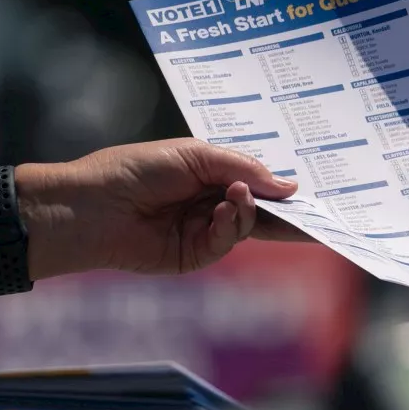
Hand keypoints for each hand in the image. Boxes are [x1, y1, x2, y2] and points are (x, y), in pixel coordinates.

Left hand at [22, 138, 304, 277]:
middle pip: (262, 208)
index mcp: (211, 173)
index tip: (314, 184)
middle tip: (317, 211)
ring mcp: (205, 230)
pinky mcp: (195, 255)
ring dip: (248, 209)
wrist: (91, 205)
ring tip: (236, 195)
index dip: (282, 183)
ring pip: (248, 224)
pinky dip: (231, 226)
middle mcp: (211, 202)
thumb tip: (289, 186)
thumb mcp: (195, 155)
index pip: (256, 180)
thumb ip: (242, 168)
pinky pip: (227, 242)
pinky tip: (222, 211)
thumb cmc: (134, 170)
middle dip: (287, 210)